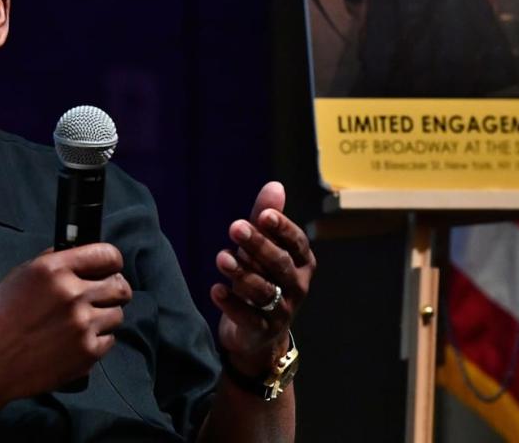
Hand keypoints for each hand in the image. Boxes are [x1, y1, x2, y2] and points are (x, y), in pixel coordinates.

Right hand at [0, 243, 131, 403]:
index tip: (110, 268)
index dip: (111, 262)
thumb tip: (82, 253)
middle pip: (120, 286)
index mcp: (54, 269)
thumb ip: (55, 262)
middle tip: (102, 296)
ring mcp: (82, 325)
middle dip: (113, 290)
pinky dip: (97, 340)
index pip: (108, 255)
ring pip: (117, 314)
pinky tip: (74, 341)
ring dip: (104, 316)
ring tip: (80, 322)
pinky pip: (109, 339)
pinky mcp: (86, 353)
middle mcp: (72, 294)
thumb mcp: (20, 276)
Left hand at [210, 182, 315, 375]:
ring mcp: (282, 311)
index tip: (264, 215)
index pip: (296, 242)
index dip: (282, 228)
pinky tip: (215, 290)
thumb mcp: (264, 247)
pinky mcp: (262, 331)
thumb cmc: (264, 278)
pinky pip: (248, 317)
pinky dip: (231, 304)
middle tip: (235, 228)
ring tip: (221, 258)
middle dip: (259, 245)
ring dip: (242, 273)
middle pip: (280, 264)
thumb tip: (275, 185)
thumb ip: (266, 219)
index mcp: (302, 262)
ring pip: (264, 290)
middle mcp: (297, 286)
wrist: (259, 332)